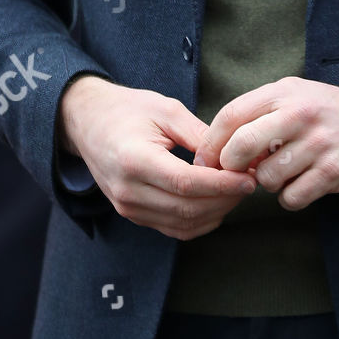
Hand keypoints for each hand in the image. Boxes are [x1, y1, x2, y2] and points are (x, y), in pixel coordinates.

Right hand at [59, 75, 257, 240]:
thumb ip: (200, 135)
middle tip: (250, 182)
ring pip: (184, 224)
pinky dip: (201, 220)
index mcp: (134, 160)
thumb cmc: (127, 110)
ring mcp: (128, 207)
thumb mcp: (166, 110)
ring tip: (237, 191)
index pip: (186, 184)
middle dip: (226, 199)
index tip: (249, 179)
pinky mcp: (132, 214)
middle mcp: (128, 191)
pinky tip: (218, 202)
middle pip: (188, 209)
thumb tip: (234, 156)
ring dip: (217, 212)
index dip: (222, 185)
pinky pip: (174, 228)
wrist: (88, 122)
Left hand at [194, 78, 338, 209]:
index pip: (231, 115)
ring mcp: (318, 143)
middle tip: (237, 175)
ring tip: (287, 173)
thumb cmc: (335, 114)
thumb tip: (223, 147)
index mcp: (285, 93)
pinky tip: (304, 185)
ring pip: (267, 178)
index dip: (211, 142)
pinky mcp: (334, 171)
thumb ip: (262, 114)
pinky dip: (291, 198)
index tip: (205, 161)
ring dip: (269, 183)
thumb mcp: (299, 97)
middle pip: (241, 146)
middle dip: (231, 167)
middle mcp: (300, 114)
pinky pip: (292, 197)